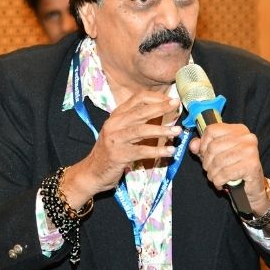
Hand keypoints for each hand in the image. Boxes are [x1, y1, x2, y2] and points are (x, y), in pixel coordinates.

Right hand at [61, 93, 181, 208]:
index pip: (137, 98)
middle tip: (176, 105)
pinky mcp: (118, 155)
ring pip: (141, 130)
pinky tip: (170, 151)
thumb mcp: (120, 131)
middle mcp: (114, 124)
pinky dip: (157, 151)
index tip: (170, 100)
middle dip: (160, 108)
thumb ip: (136, 121)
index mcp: (116, 115)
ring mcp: (115, 139)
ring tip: (177, 131)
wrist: (92, 172)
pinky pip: (141, 151)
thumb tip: (161, 111)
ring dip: (161, 130)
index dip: (155, 97)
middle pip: (140, 112)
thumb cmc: (111, 150)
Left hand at [189, 123, 269, 215]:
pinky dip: (219, 181)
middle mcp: (246, 137)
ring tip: (215, 178)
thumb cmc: (234, 168)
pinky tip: (221, 183)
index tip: (204, 155)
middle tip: (209, 171)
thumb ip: (203, 147)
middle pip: (213, 147)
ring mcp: (250, 151)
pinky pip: (225, 173)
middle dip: (207, 163)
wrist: (252, 187)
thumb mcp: (216, 155)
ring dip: (212, 174)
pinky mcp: (252, 165)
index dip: (203, 144)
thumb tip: (193, 145)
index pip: (211, 130)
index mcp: (238, 130)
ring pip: (218, 161)